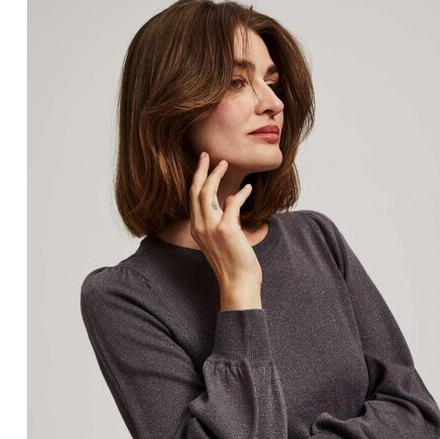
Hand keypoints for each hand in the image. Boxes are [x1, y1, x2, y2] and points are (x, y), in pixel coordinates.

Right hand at [189, 152, 260, 287]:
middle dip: (201, 170)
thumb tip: (230, 201)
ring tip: (225, 164)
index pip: (192, 199)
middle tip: (207, 155)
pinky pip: (232, 202)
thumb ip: (223, 220)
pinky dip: (240, 193)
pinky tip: (248, 188)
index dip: (197, 179)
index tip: (203, 165)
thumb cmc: (234, 264)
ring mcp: (211, 228)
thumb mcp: (223, 240)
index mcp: (197, 230)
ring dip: (216, 175)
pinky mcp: (226, 229)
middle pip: (196, 190)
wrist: (238, 283)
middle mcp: (200, 227)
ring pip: (208, 192)